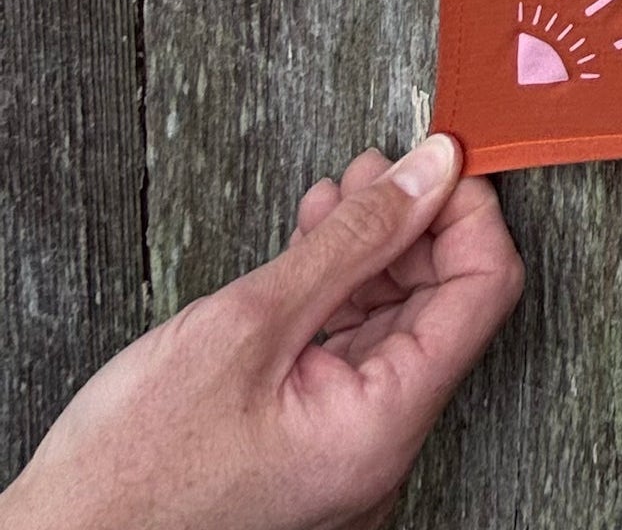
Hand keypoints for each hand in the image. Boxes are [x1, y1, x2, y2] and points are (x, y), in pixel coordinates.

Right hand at [0, 134, 522, 529]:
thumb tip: (430, 172)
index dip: (468, 213)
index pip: (483, 292)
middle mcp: (380, 448)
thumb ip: (354, 240)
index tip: (442, 160)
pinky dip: (342, 292)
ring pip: (396, 323)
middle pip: (444, 305)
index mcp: (384, 428)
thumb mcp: (248, 324)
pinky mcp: (311, 444)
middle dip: (417, 222)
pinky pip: (353, 353)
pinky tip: (316, 245)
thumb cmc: (129, 470)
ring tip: (343, 194)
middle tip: (382, 167)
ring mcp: (347, 450)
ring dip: (376, 248)